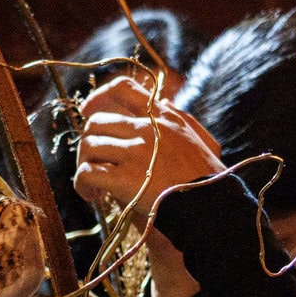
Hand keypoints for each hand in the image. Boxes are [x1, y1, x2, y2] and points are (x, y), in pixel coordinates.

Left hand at [73, 79, 223, 296]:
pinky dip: (82, 184)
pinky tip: (92, 195)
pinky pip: (87, 172)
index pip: (124, 88)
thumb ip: (178, 119)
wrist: (213, 208)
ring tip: (92, 185)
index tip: (89, 110)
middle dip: (88, 143)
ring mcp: (136, 153)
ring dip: (83, 165)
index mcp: (164, 117)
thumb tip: (160, 101)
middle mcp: (148, 130)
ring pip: (89, 146)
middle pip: (97, 122)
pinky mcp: (125, 179)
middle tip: (93, 163)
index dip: (100, 97)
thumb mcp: (200, 138)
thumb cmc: (209, 180)